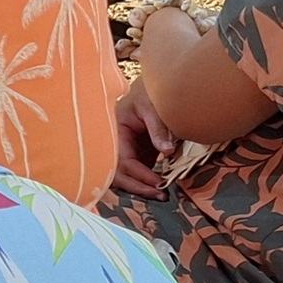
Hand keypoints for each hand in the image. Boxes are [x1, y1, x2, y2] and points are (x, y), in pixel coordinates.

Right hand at [111, 83, 180, 199]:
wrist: (153, 87)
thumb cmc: (149, 92)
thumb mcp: (153, 107)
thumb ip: (158, 128)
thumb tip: (166, 152)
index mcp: (115, 130)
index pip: (122, 160)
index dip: (139, 174)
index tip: (158, 182)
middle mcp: (117, 143)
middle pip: (119, 173)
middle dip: (138, 187)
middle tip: (160, 194)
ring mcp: (127, 149)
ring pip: (126, 176)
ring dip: (141, 187)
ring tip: (162, 194)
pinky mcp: (138, 152)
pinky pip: (138, 172)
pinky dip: (147, 182)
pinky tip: (161, 187)